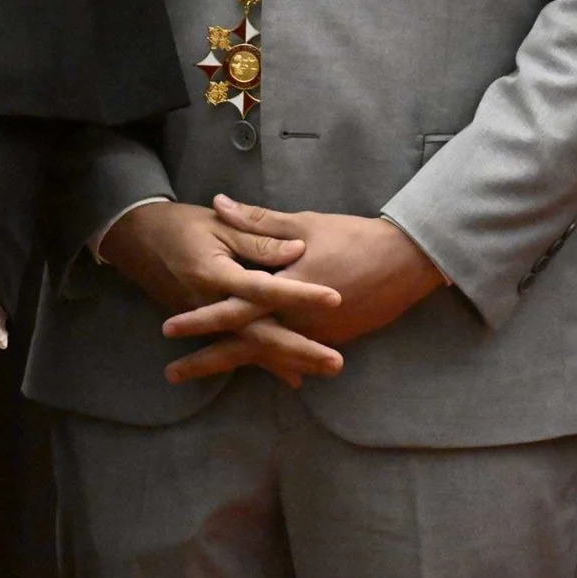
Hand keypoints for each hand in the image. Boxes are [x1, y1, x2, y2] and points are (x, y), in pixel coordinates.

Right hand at [101, 199, 345, 388]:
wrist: (134, 238)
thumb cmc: (178, 224)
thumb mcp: (217, 222)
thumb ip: (256, 237)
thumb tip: (297, 251)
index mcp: (216, 273)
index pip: (265, 288)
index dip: (300, 293)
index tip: (334, 298)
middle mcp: (211, 304)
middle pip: (260, 333)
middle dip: (299, 349)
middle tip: (336, 361)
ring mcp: (207, 320)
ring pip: (250, 347)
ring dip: (288, 361)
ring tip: (324, 370)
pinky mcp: (205, 326)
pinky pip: (238, 348)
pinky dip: (266, 363)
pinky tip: (292, 377)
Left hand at [161, 196, 444, 382]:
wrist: (407, 263)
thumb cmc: (353, 236)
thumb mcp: (303, 223)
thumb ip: (257, 220)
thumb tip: (219, 203)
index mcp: (287, 289)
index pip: (235, 308)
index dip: (201, 318)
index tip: (169, 328)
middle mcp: (299, 321)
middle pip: (245, 345)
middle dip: (208, 361)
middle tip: (171, 374)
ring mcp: (316, 336)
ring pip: (267, 353)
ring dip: (234, 362)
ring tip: (200, 373)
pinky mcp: (331, 339)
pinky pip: (292, 352)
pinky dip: (270, 361)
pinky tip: (254, 369)